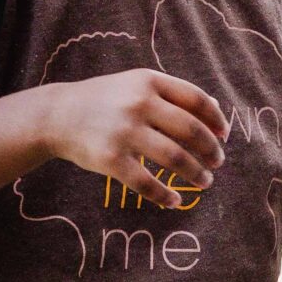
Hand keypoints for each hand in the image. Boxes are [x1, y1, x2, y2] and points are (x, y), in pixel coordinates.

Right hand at [40, 69, 227, 209]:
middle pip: (190, 130)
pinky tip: (174, 200)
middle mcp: (138, 103)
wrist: (57, 115)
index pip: (196, 99)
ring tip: (204, 181)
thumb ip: (170, 94)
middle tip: (217, 162)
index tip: (224, 134)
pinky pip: (146, 182)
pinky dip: (165, 195)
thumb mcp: (135, 85)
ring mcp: (124, 131)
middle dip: (210, 150)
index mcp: (148, 82)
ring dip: (196, 173)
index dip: (216, 119)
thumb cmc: (104, 101)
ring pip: (175, 158)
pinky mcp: (110, 159)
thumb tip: (216, 111)